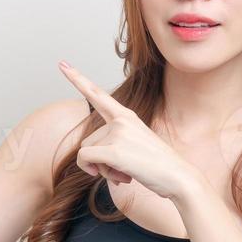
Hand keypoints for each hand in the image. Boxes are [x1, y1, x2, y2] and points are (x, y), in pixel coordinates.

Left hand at [58, 61, 204, 201]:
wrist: (179, 177)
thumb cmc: (158, 166)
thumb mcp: (135, 146)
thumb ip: (113, 144)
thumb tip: (88, 159)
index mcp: (127, 116)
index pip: (98, 94)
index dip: (77, 79)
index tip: (62, 64)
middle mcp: (121, 120)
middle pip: (88, 140)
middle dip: (98, 160)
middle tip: (122, 168)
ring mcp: (117, 133)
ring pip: (86, 152)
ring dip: (100, 168)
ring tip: (125, 172)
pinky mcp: (113, 150)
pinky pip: (85, 159)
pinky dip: (91, 170)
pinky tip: (116, 176)